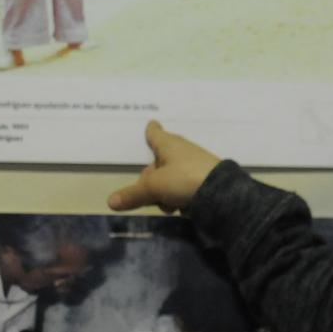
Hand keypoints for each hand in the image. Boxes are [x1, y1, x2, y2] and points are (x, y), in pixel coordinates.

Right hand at [107, 120, 221, 212]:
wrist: (222, 194)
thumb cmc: (184, 180)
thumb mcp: (153, 188)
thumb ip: (133, 194)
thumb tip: (110, 202)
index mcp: (169, 145)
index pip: (156, 134)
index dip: (152, 131)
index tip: (151, 124)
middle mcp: (182, 152)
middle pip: (159, 164)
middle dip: (152, 180)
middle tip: (151, 195)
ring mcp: (195, 166)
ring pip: (170, 179)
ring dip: (165, 193)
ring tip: (170, 205)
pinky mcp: (205, 181)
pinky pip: (184, 188)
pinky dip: (180, 197)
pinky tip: (183, 208)